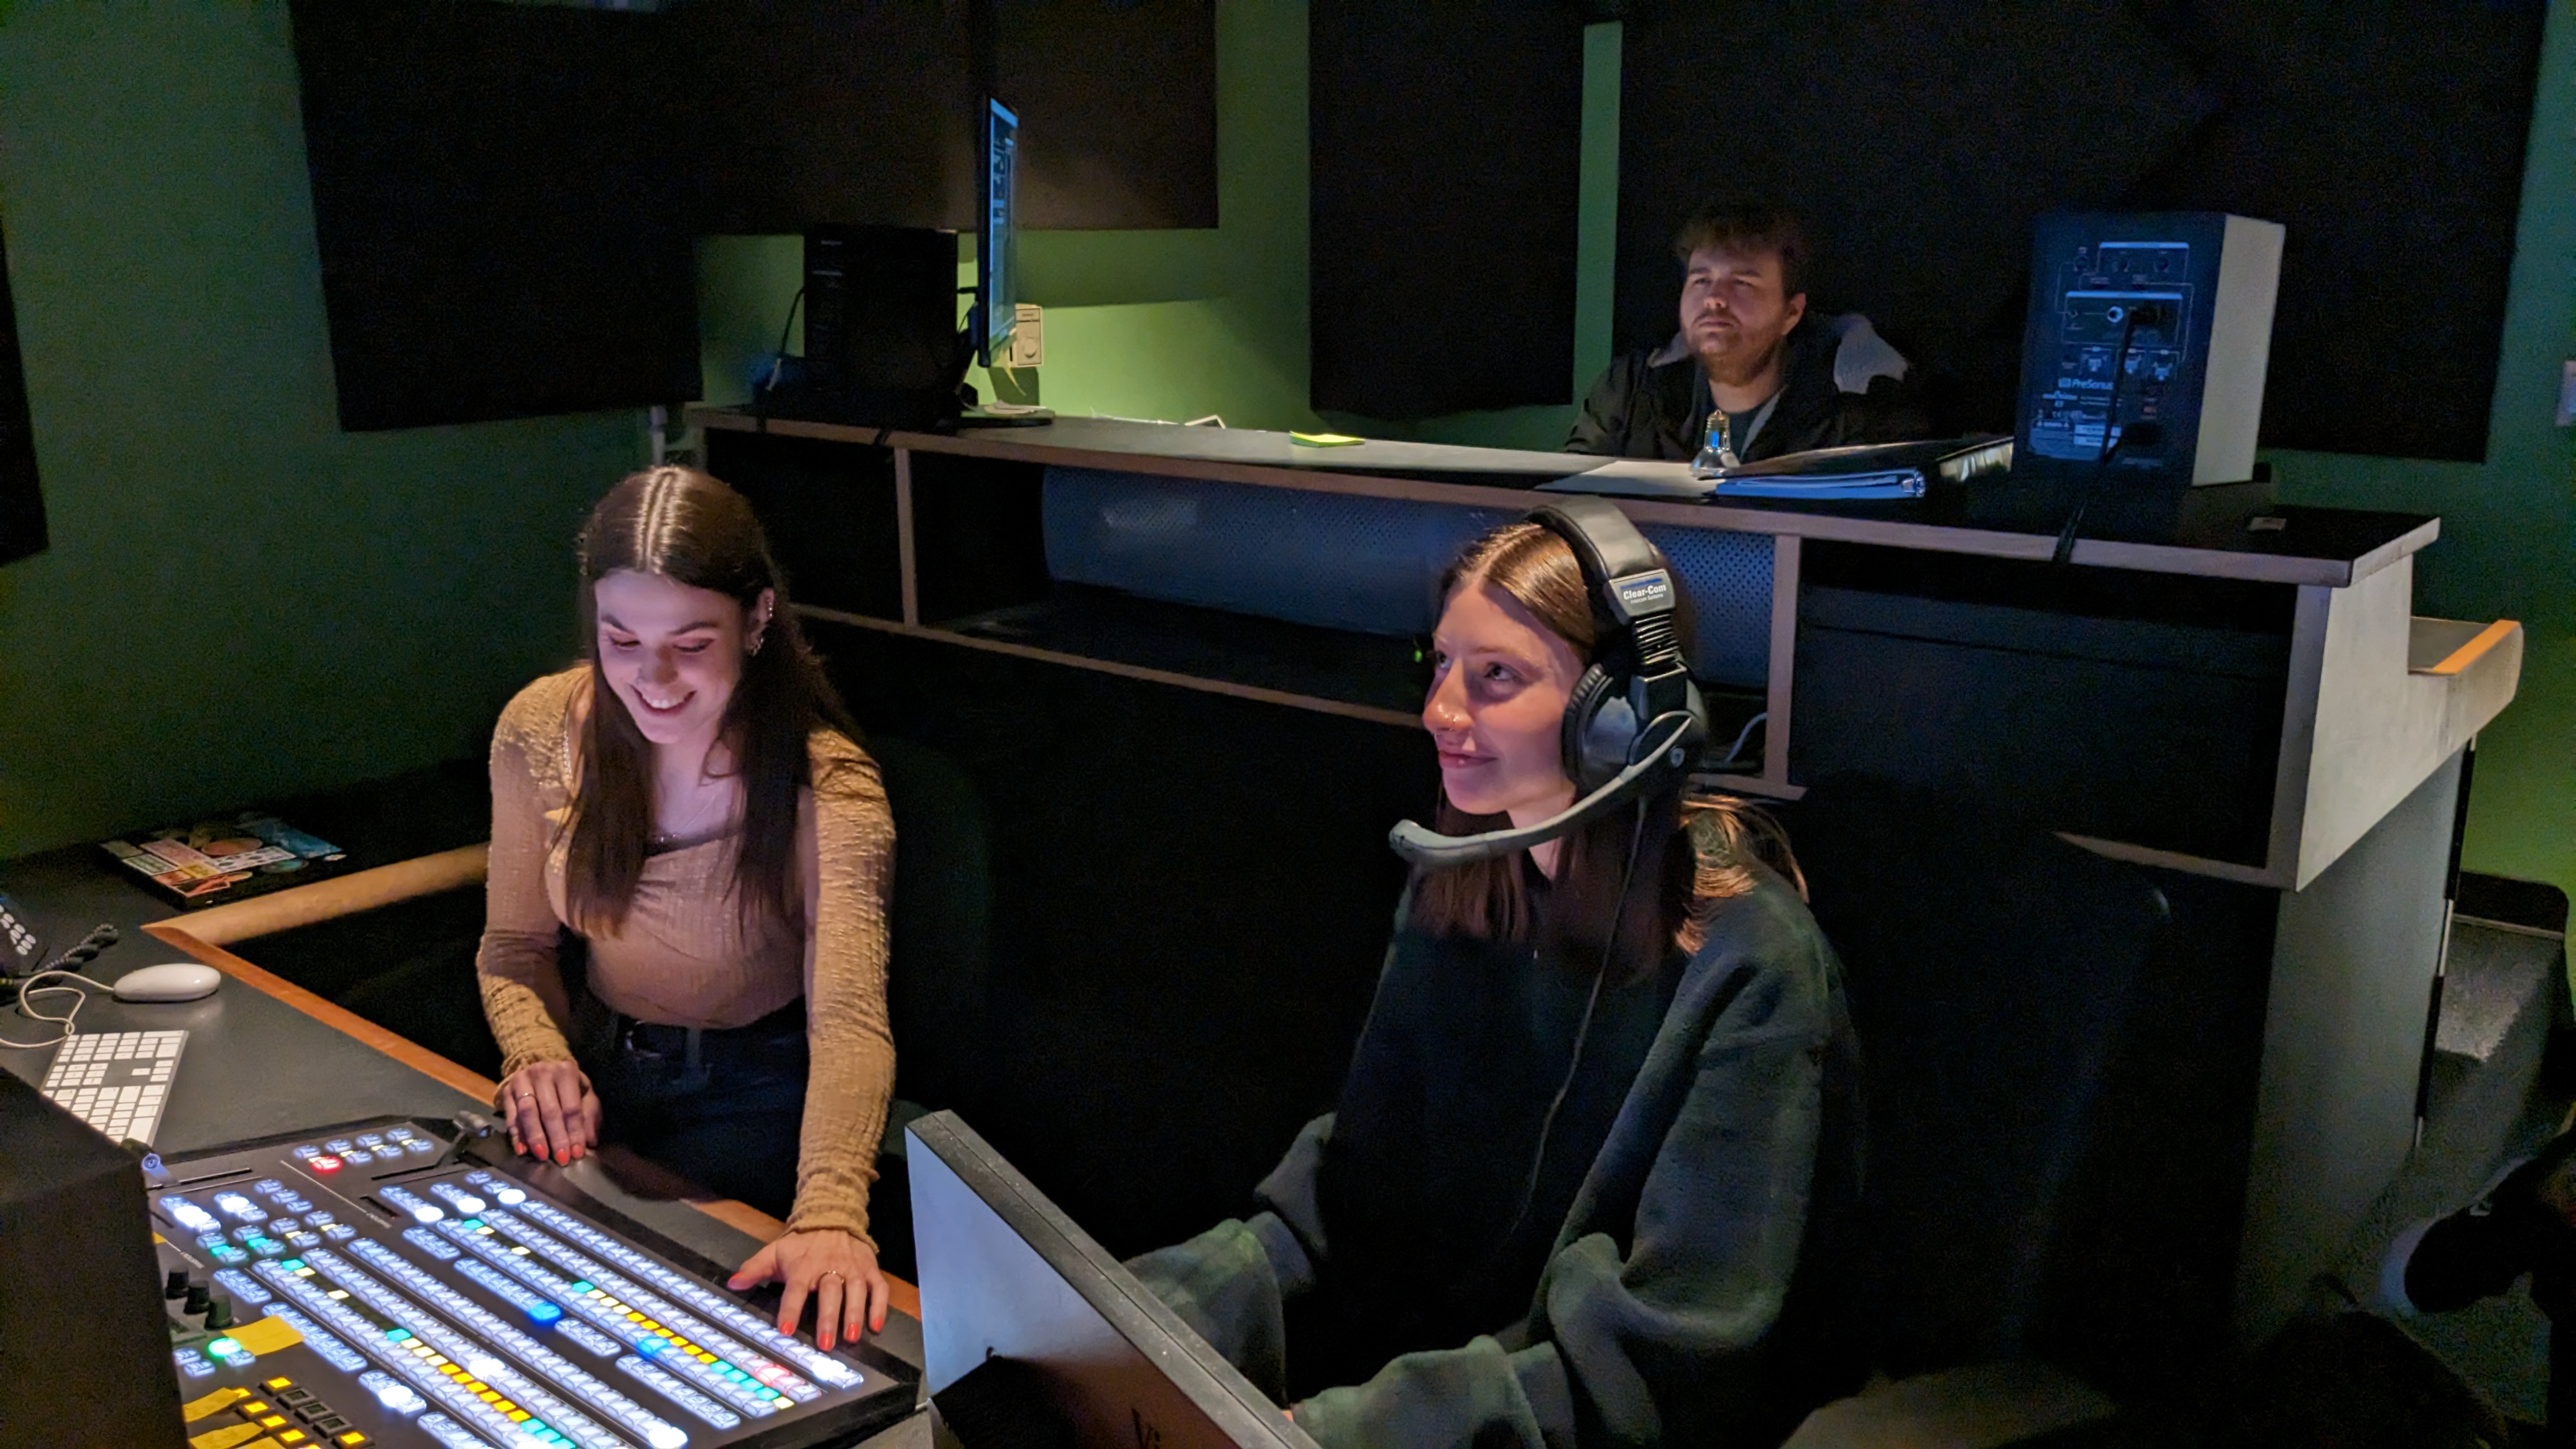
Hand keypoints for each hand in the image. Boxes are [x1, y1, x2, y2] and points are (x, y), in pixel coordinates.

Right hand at [497, 1060, 599, 1164]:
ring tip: (542, 1156)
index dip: (574, 1131)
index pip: (571, 1107)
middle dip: (556, 1137)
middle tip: (561, 1159)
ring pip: (527, 1112)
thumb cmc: (569, 1087)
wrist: (543, 1071)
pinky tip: (522, 1149)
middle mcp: (542, 1072)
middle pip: (549, 1110)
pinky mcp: (507, 1090)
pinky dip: (516, 1134)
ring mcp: (522, 1080)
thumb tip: (590, 1141)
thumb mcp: (586, 1095)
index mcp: (566, 1071)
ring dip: (535, 1136)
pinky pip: (511, 1115)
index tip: (576, 1153)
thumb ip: (589, 1116)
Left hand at [728, 1228, 886, 1350]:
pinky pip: (878, 1288)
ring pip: (856, 1291)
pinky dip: (879, 1306)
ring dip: (854, 1314)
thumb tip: (732, 1283)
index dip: (790, 1309)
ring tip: (852, 1337)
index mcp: (803, 1267)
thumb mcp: (775, 1252)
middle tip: (826, 1344)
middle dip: (828, 1318)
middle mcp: (829, 1268)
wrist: (833, 1218)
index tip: (785, 1330)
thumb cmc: (802, 1244)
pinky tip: (876, 1324)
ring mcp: (853, 1269)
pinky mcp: (870, 1269)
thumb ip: (754, 1269)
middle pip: (830, 1293)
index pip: (795, 1290)